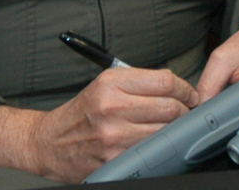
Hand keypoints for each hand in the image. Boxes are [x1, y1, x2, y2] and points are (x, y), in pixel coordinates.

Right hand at [0, 65, 199, 181]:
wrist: (49, 143)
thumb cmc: (82, 112)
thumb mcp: (106, 83)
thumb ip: (141, 81)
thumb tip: (179, 88)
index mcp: (112, 82)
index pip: (166, 81)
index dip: (185, 89)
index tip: (189, 95)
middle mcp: (112, 107)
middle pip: (170, 107)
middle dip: (184, 111)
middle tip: (184, 113)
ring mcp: (113, 136)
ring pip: (164, 131)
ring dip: (173, 130)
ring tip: (169, 127)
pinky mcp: (114, 159)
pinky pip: (150, 151)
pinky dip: (157, 147)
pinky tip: (154, 142)